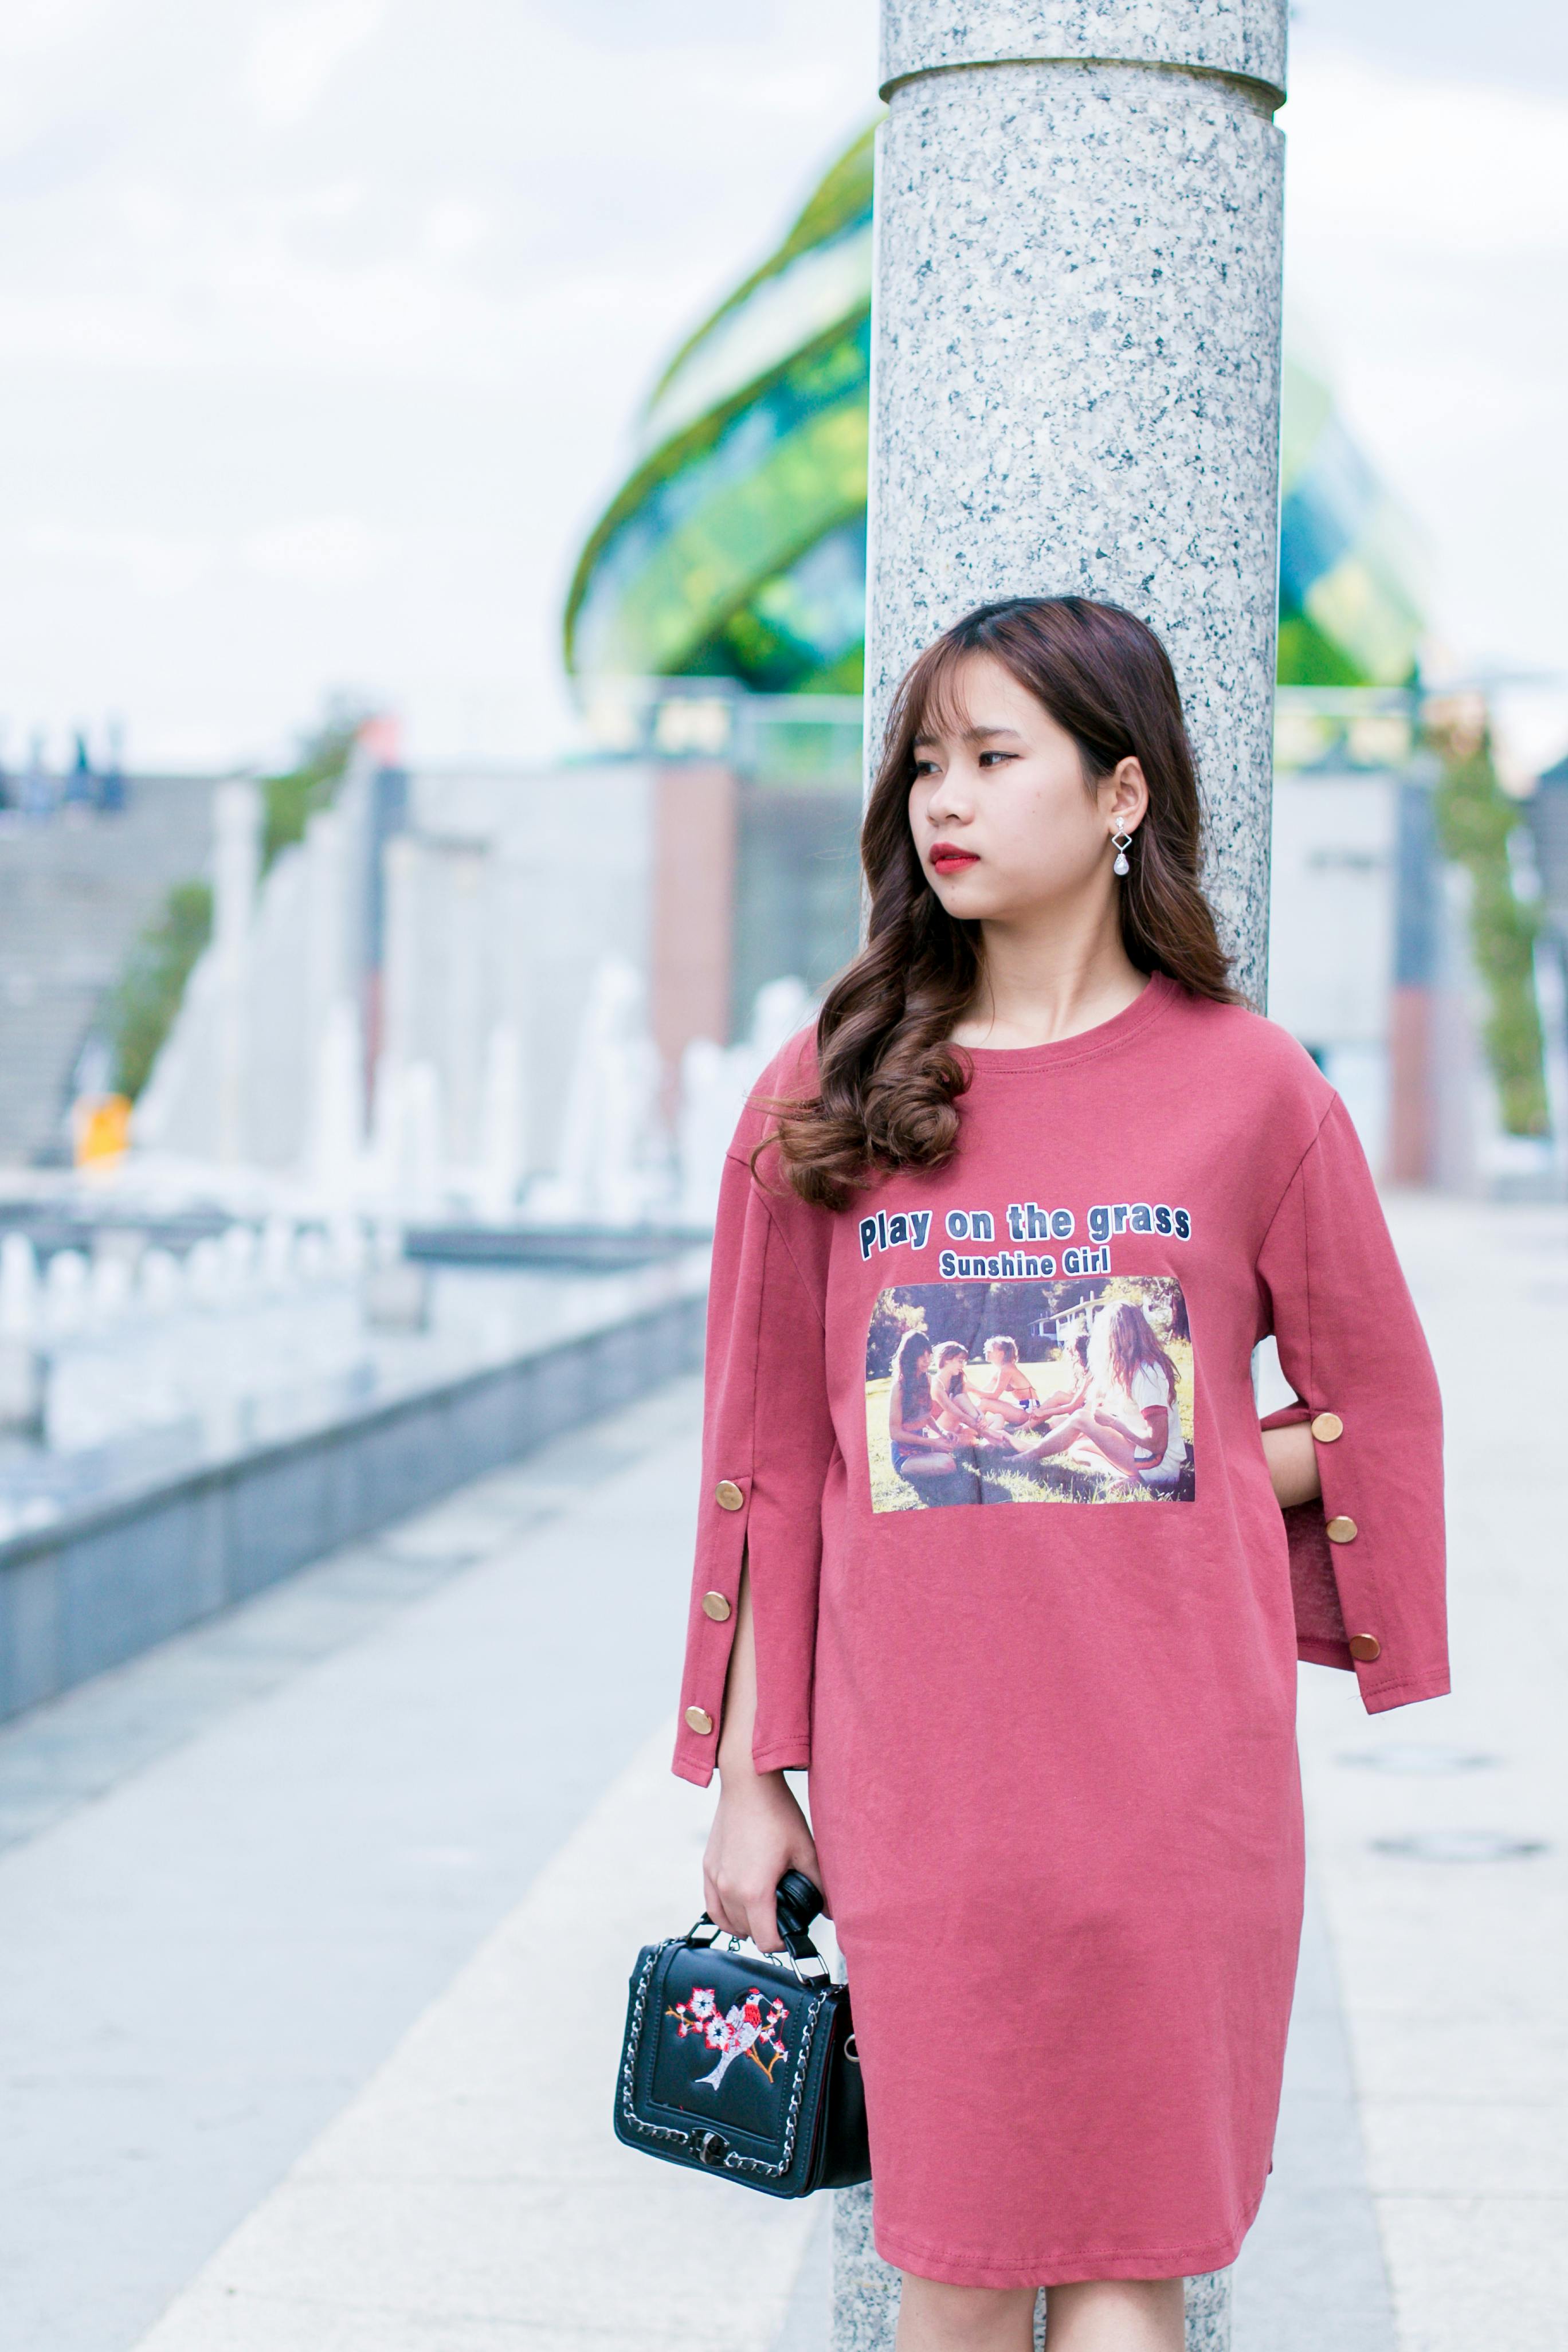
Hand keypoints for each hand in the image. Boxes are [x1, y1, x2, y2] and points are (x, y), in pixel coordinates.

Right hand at [703, 1769, 820, 1952]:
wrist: (748, 1784)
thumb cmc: (776, 1813)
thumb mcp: (805, 1851)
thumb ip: (819, 1885)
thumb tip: (830, 1910)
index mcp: (754, 1891)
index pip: (766, 1940)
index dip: (782, 1942)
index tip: (792, 1931)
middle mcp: (729, 1889)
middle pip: (747, 1933)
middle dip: (766, 1931)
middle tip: (784, 1916)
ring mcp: (715, 1879)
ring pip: (728, 1922)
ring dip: (745, 1924)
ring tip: (764, 1911)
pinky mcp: (708, 1867)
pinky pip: (712, 1906)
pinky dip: (725, 1914)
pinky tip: (739, 1908)